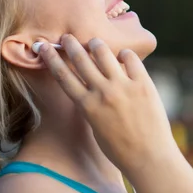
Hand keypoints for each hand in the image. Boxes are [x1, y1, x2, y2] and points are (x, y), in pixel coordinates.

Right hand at [39, 34, 192, 192]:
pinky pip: (130, 58)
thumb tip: (91, 84)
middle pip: (81, 60)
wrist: (149, 156)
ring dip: (96, 44)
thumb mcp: (96, 126)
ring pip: (104, 53)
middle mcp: (103, 92)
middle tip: (67, 37)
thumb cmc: (120, 147)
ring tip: (94, 42)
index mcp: (87, 106)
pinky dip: (124, 54)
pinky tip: (122, 55)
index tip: (43, 46)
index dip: (51, 59)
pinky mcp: (143, 83)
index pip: (63, 76)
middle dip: (71, 45)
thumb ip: (91, 104)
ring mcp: (123, 86)